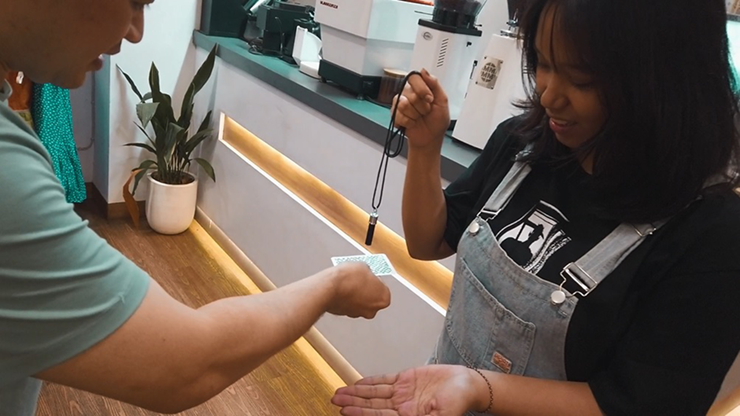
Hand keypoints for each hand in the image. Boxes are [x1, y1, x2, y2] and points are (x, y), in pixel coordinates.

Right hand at [325, 262, 390, 318]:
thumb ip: (368, 272)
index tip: (369, 275)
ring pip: (360, 302)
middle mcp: (373, 310)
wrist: (328, 288)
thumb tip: (365, 272)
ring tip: (348, 282)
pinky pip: (349, 305)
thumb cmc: (348, 279)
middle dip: (366, 289)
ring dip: (356, 294)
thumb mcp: (363, 267)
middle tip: (359, 279)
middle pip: (372, 297)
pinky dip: (346, 298)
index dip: (375, 279)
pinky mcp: (345, 315)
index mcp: (384, 298)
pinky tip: (342, 289)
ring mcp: (358, 314)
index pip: (383, 287)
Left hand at [332, 365, 481, 415]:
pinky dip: (371, 382)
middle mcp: (402, 407)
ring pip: (374, 394)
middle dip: (353, 403)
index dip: (361, 413)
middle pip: (372, 406)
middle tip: (335, 401)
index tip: (345, 411)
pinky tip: (358, 383)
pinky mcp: (406, 380)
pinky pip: (384, 381)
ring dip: (356, 393)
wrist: (467, 384)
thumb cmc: (458, 402)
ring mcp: (403, 394)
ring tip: (339, 393)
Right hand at [392, 69, 450, 150]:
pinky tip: (412, 123)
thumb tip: (424, 71)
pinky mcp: (394, 114)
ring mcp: (400, 103)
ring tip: (418, 118)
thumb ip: (434, 84)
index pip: (414, 77)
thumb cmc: (437, 121)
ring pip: (403, 104)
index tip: (429, 99)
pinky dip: (409, 122)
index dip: (422, 89)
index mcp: (421, 87)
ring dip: (414, 115)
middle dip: (421, 106)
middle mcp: (409, 93)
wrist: (430, 139)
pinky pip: (398, 115)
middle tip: (426, 112)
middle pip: (410, 93)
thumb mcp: (442, 101)